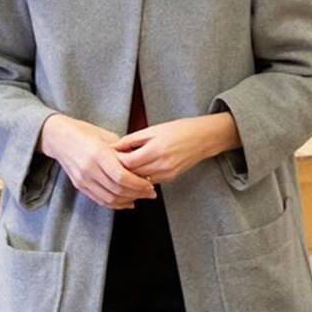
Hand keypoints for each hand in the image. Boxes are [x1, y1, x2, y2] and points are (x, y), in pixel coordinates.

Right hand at [39, 113, 155, 208]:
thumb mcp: (107, 136)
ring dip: (128, 200)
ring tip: (141, 196)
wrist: (59, 137)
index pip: (121, 176)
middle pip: (117, 189)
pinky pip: (99, 200)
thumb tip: (142, 163)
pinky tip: (127, 201)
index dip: (138, 183)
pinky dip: (115, 204)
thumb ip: (123, 151)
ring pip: (109, 198)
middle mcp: (89, 169)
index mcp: (98, 154)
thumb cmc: (85, 132)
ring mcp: (82, 179)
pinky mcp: (79, 186)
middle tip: (151, 192)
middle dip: (138, 193)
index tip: (150, 183)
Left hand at [112, 113, 239, 184]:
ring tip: (120, 168)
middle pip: (131, 175)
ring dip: (129, 176)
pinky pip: (149, 181)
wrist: (203, 138)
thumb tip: (114, 147)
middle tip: (109, 165)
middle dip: (119, 170)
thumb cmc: (179, 129)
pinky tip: (135, 170)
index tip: (107, 156)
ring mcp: (166, 174)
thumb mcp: (153, 129)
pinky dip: (140, 177)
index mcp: (155, 150)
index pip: (127, 163)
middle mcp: (161, 165)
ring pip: (139, 181)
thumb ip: (132, 139)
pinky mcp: (170, 178)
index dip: (115, 161)